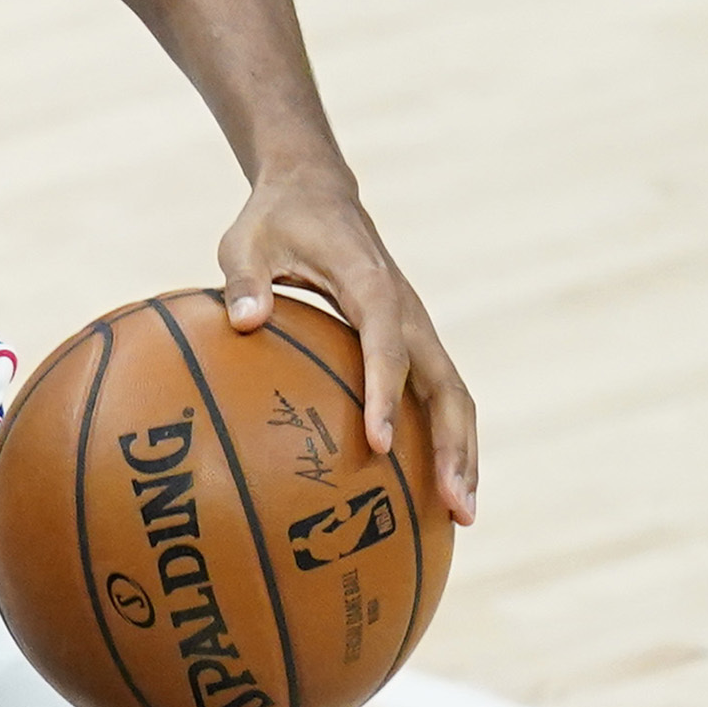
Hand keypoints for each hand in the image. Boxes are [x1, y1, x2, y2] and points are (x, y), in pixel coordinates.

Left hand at [218, 167, 478, 524]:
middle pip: (446, 385)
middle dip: (454, 446)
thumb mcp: (244, 241)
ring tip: (462, 516)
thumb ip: (244, 280)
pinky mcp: (412, 341)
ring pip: (453, 397)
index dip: (385, 395)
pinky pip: (436, 394)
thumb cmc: (274, 221)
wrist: (316, 190)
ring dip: (463, 453)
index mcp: (370, 284)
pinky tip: (434, 489)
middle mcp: (406, 310)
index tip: (377, 443)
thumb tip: (244, 322)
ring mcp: (416, 328)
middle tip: (455, 506)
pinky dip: (444, 439)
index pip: (386, 346)